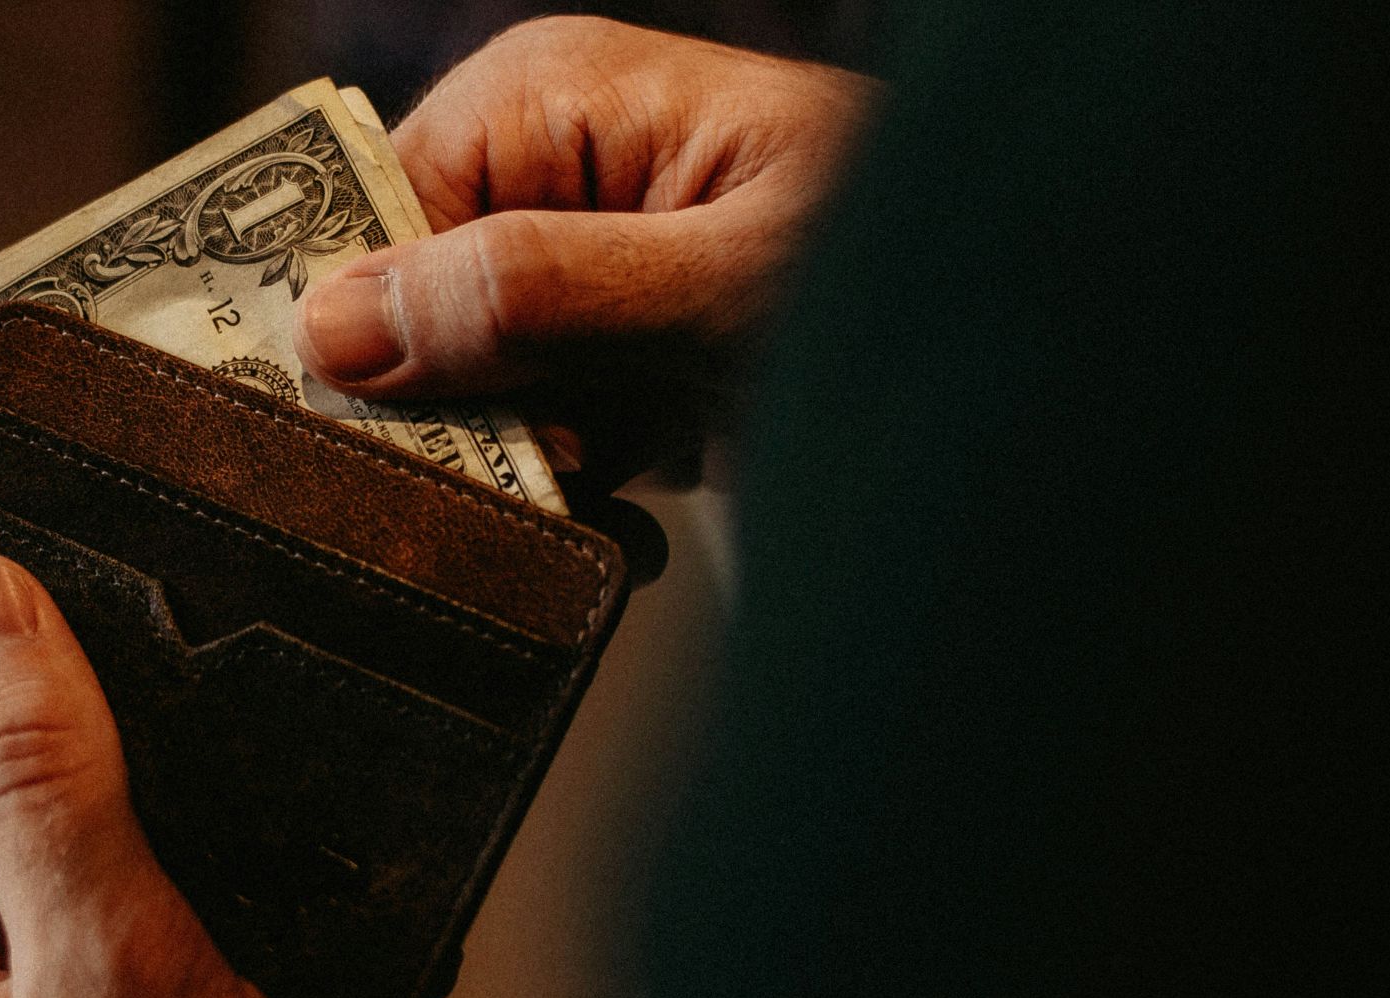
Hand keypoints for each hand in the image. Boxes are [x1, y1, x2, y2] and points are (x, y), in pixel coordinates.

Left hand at [0, 554, 317, 997]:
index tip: (127, 621)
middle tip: (234, 774)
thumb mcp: (111, 971)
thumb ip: (45, 794)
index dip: (36, 704)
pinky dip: (243, 913)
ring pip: (127, 876)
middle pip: (43, 821)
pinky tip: (293, 910)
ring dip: (208, 854)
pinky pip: (180, 937)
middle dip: (142, 788)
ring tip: (274, 858)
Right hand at [293, 16, 877, 488]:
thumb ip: (533, 294)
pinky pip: (536, 428)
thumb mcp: (722, 287)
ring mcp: (584, 268)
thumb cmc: (924, 265)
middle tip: (563, 465)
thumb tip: (336, 324)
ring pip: (465, 390)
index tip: (427, 432)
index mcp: (550, 99)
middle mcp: (551, 171)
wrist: (1053, 344)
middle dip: (468, 414)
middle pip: (409, 311)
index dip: (375, 331)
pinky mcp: (618, 350)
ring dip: (533, 466)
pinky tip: (642, 506)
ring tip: (626, 485)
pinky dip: (582, 486)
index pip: (370, 214)